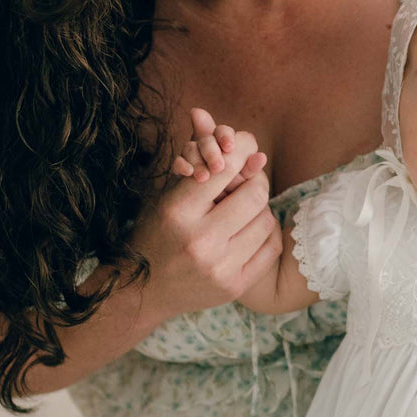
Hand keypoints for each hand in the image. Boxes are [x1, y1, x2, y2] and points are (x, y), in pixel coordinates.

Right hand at [129, 111, 280, 320]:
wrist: (144, 291)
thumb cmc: (156, 234)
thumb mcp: (166, 195)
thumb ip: (196, 162)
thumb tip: (222, 124)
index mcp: (178, 211)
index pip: (225, 169)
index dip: (240, 151)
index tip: (244, 147)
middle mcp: (201, 240)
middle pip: (255, 195)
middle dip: (254, 182)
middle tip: (247, 181)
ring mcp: (221, 267)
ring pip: (266, 220)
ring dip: (260, 209)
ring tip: (244, 209)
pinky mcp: (235, 286)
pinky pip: (271, 247)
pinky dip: (265, 233)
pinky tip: (251, 230)